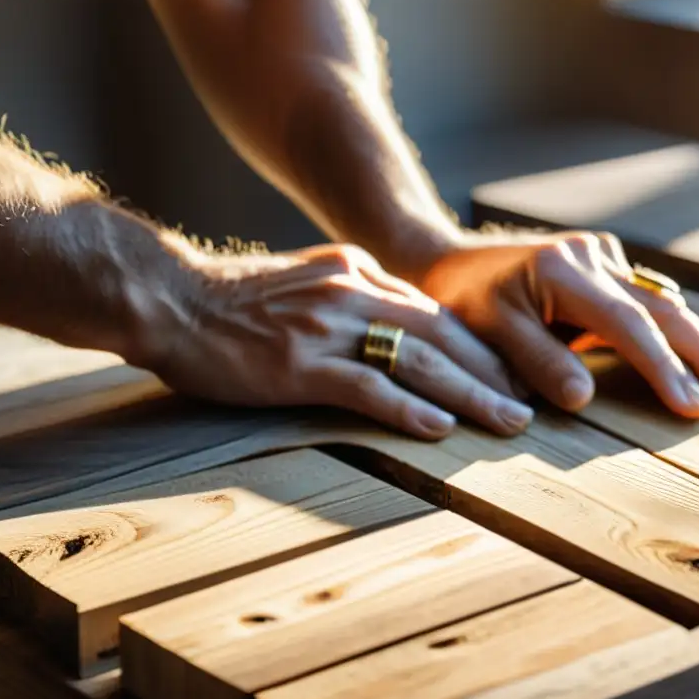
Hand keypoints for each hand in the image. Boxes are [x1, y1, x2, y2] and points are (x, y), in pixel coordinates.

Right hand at [149, 244, 533, 439]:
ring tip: (507, 422)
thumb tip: (395, 323)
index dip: (478, 346)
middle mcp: (350, 291)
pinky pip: (366, 386)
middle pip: (441, 333)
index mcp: (355, 270)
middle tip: (527, 406)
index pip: (433, 309)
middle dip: (491, 372)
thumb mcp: (305, 280)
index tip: (508, 375)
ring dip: (469, 394)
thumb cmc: (234, 299)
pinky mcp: (297, 364)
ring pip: (417, 359)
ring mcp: (325, 326)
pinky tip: (440, 428)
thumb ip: (351, 295)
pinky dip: (408, 408)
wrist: (171, 298)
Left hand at [418, 231, 698, 418]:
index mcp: (563, 270)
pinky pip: (645, 299)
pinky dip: (673, 330)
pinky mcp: (601, 263)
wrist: (446, 258)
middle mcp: (590, 256)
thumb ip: (536, 361)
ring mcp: (599, 255)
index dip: (664, 366)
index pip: (628, 324)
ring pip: (661, 302)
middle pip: (661, 308)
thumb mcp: (488, 333)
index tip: (694, 404)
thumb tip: (585, 398)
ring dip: (698, 343)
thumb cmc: (460, 300)